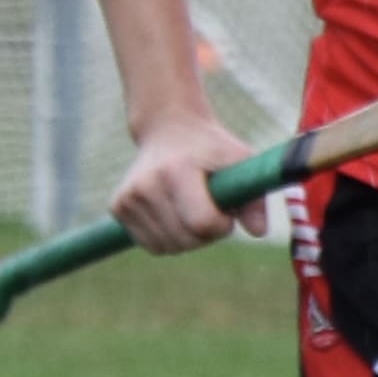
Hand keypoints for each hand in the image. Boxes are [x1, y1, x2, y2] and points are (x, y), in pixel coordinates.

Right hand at [110, 108, 251, 254]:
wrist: (169, 129)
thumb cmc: (212, 149)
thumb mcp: (241, 162)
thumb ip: (254, 198)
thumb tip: (260, 232)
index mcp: (175, 171)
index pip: (202, 223)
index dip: (222, 225)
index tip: (226, 210)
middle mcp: (145, 185)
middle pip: (186, 239)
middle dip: (208, 233)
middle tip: (211, 208)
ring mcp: (127, 197)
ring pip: (168, 247)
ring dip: (189, 238)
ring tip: (192, 208)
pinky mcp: (117, 208)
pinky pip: (152, 245)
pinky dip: (169, 239)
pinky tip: (175, 214)